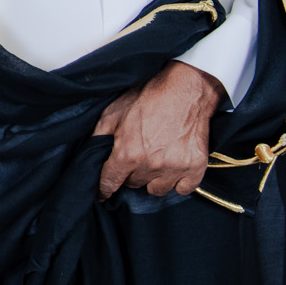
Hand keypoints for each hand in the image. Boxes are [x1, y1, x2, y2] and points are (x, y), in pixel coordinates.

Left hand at [93, 60, 224, 198]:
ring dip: (154, 179)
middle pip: (134, 184)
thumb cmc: (147, 98)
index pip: (109, 183)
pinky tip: (174, 167)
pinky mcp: (195, 168)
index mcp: (127, 153)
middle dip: (132, 173)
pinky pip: (182, 189)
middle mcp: (151, 165)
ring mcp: (175, 168)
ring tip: (156, 161)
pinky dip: (178, 182)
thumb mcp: (113, 113)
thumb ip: (99, 136)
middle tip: (138, 156)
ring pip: (157, 189)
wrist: (184, 90)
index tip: (103, 194)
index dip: (104, 189)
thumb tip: (90, 156)